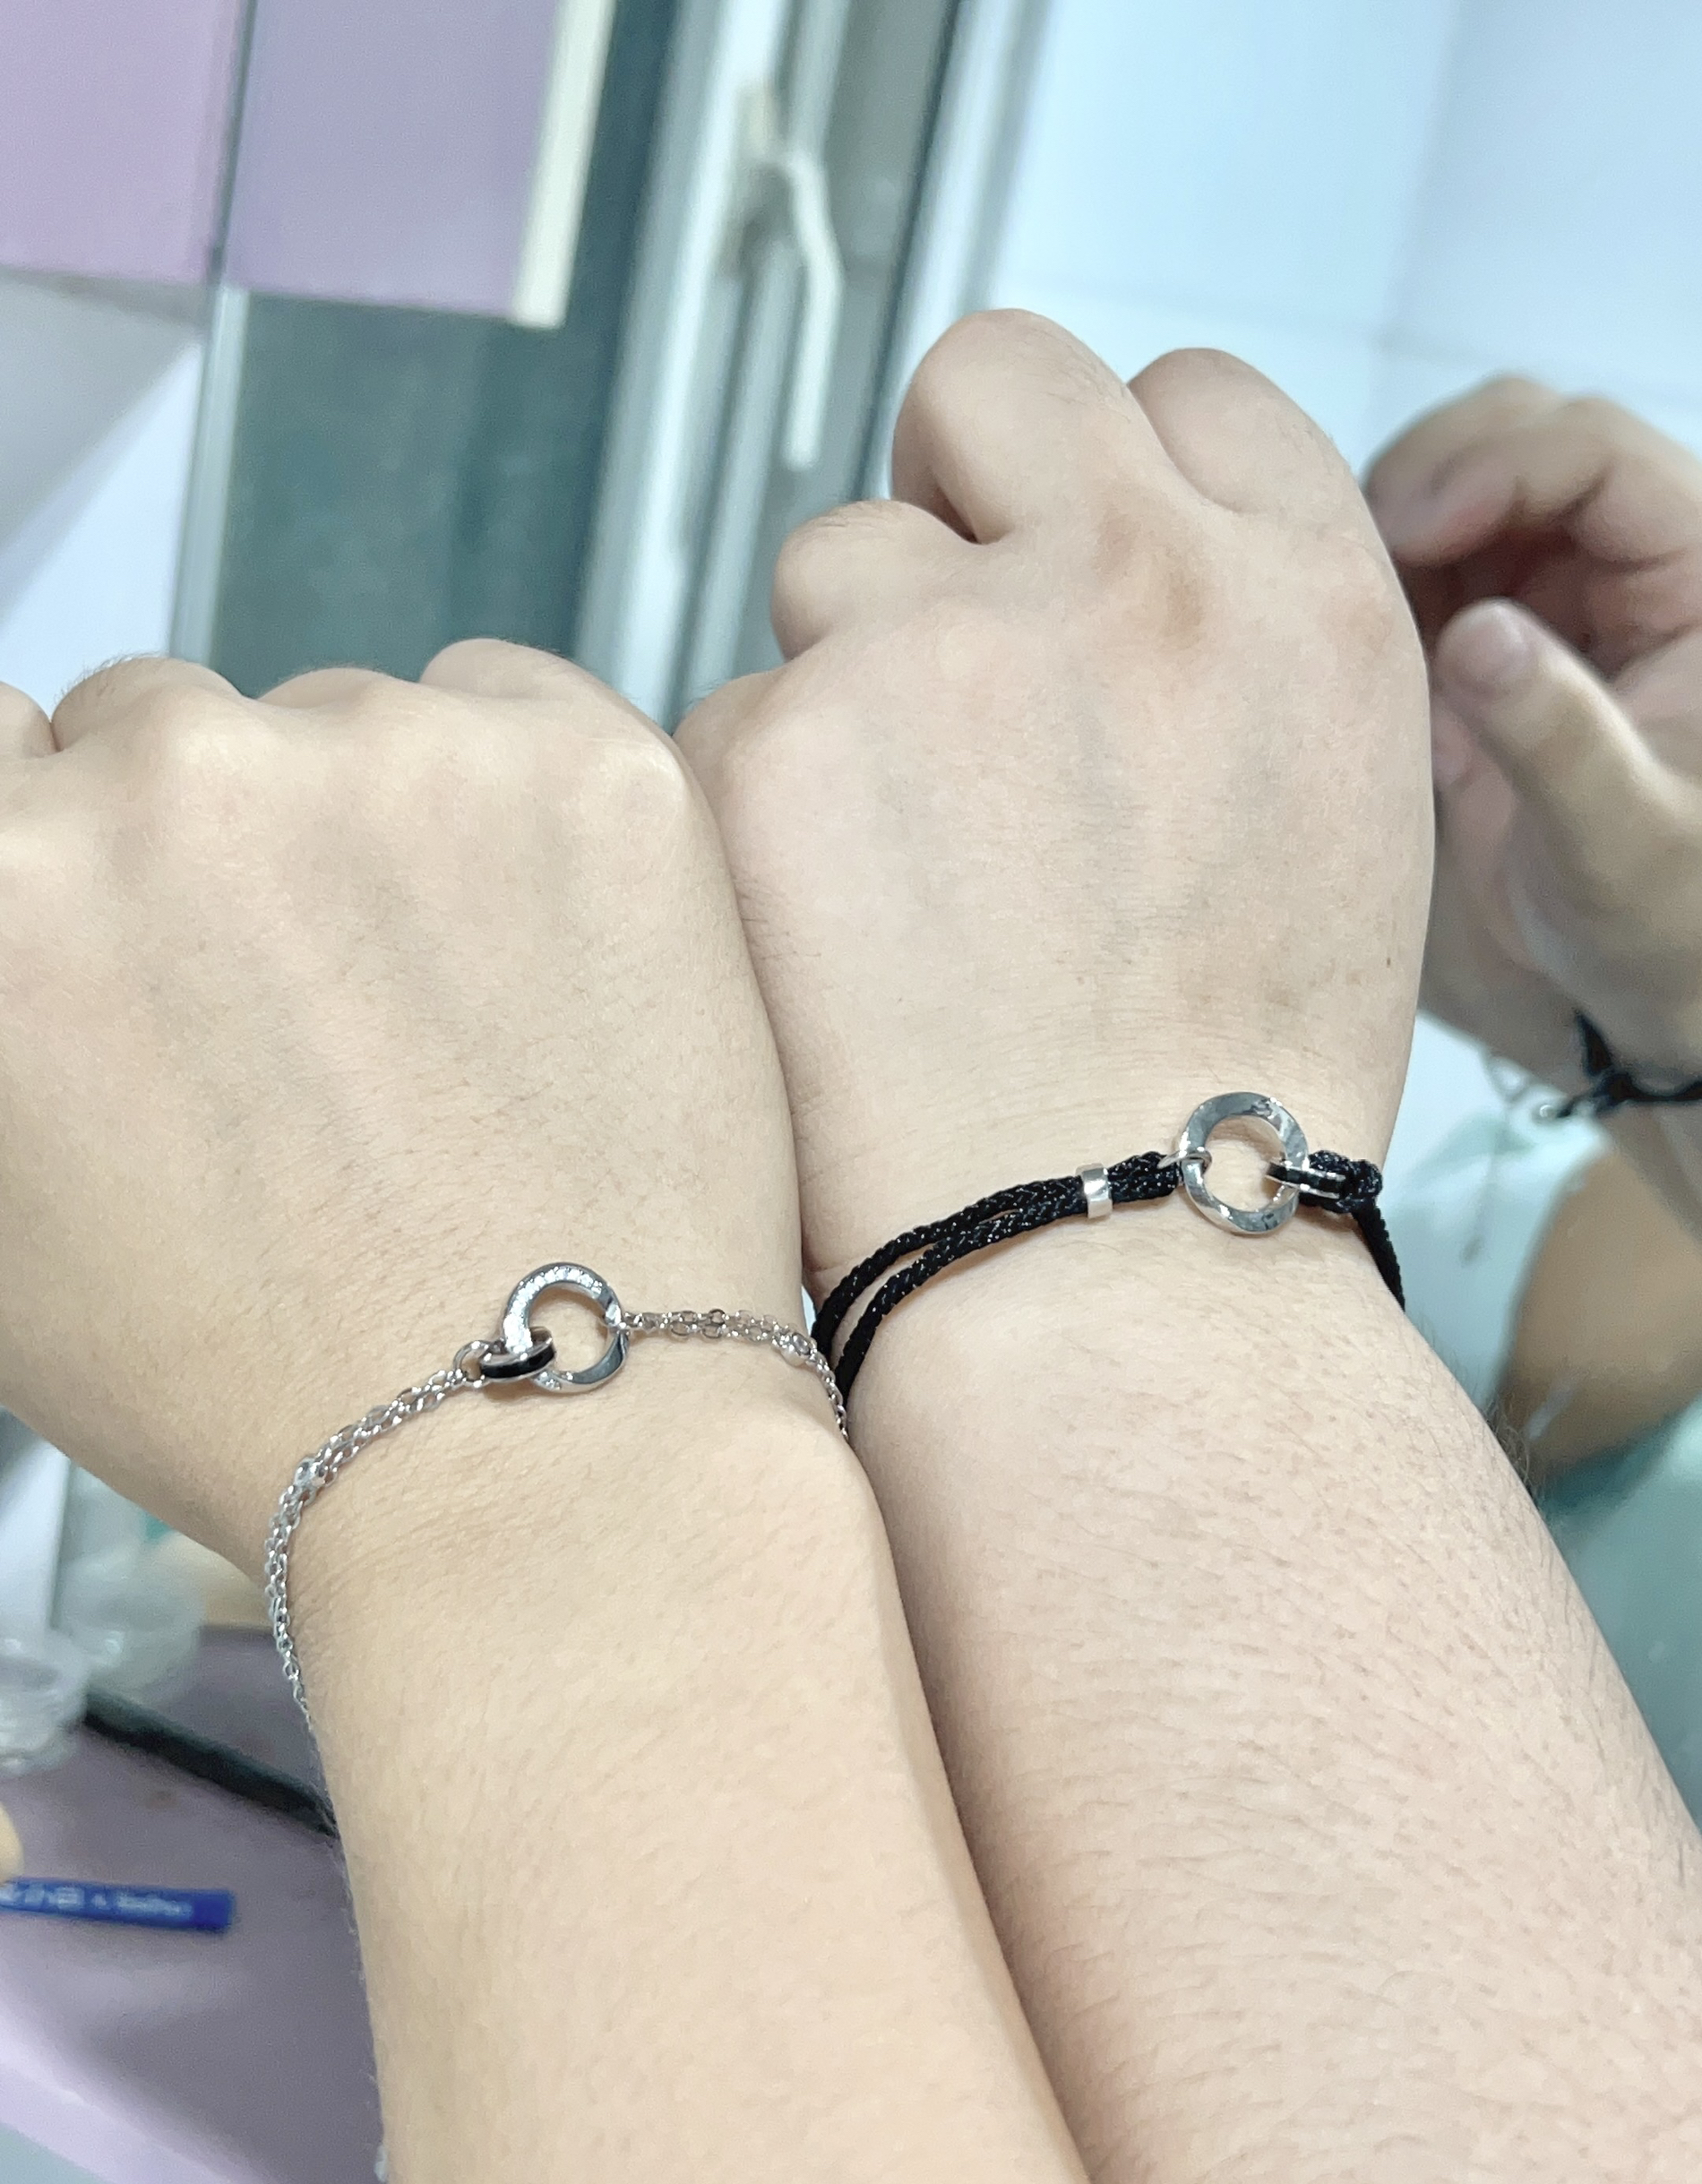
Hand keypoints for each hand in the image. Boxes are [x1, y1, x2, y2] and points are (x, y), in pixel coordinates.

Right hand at [0, 646, 801, 1570]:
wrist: (534, 1449)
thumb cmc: (270, 1380)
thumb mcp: (6, 1215)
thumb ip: (4, 1005)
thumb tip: (34, 904)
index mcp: (3, 886)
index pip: (6, 745)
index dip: (76, 842)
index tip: (145, 913)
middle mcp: (177, 786)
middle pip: (170, 728)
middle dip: (222, 851)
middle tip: (308, 1016)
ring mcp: (389, 760)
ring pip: (349, 723)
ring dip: (377, 831)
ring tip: (439, 1029)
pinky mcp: (578, 768)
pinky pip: (511, 714)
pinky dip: (519, 810)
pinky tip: (535, 972)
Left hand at [678, 313, 1430, 1293]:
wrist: (1118, 1271)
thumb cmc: (1229, 1094)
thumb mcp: (1327, 819)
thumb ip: (1226, 657)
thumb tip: (1097, 567)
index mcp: (1304, 594)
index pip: (1186, 393)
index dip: (1110, 465)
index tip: (1060, 538)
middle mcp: (1136, 580)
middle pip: (993, 379)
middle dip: (956, 475)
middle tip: (934, 623)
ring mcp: (946, 652)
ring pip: (835, 559)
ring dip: (847, 674)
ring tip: (896, 874)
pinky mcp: (779, 747)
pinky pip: (732, 716)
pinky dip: (759, 814)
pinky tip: (820, 947)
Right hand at [1365, 379, 1701, 1088]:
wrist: (1644, 986)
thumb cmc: (1668, 924)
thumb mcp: (1621, 843)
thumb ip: (1556, 735)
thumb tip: (1477, 634)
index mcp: (1701, 581)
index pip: (1596, 454)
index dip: (1496, 466)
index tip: (1406, 531)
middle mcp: (1636, 565)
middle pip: (1524, 434)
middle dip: (1433, 476)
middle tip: (1358, 561)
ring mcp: (1561, 593)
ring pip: (1464, 482)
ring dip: (1393, 525)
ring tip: (1344, 608)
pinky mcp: (1498, 634)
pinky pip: (1422, 562)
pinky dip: (1371, 581)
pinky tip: (1343, 642)